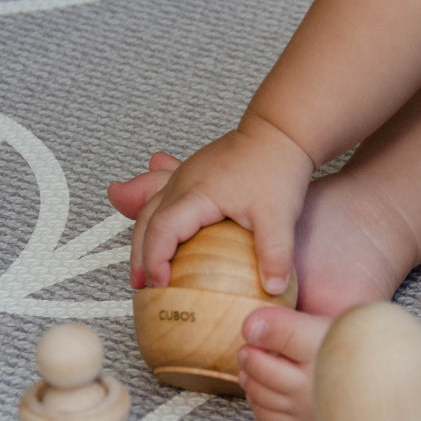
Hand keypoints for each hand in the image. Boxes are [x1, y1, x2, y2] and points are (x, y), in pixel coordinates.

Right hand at [109, 123, 314, 290]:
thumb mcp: (280, 215)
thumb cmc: (277, 166)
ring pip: (149, 209)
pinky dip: (152, 221)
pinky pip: (161, 199)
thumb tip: (273, 290)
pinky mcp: (193, 176)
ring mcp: (184, 177)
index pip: (162, 230)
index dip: (155, 260)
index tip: (160, 286)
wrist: (280, 131)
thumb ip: (276, 254)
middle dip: (140, 257)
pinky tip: (150, 232)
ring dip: (142, 240)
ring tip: (142, 271)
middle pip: (147, 222)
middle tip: (141, 287)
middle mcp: (182, 183)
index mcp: (196, 193)